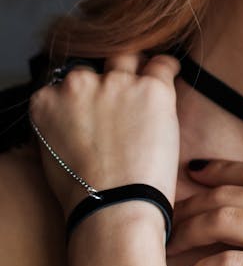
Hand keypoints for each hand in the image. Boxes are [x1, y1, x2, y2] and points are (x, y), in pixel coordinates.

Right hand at [29, 52, 181, 218]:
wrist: (114, 208)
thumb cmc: (85, 195)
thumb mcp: (53, 156)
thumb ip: (60, 127)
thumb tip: (77, 123)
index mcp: (47, 101)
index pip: (66, 82)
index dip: (85, 92)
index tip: (98, 102)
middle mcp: (77, 85)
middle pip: (96, 67)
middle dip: (109, 78)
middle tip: (125, 95)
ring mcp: (115, 84)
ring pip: (128, 57)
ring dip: (138, 67)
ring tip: (150, 80)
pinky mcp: (151, 89)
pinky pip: (163, 64)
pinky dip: (169, 66)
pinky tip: (173, 72)